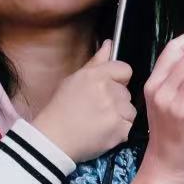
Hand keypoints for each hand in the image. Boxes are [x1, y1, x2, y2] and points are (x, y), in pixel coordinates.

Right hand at [28, 41, 135, 161]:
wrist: (53, 139)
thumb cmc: (60, 109)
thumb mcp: (74, 80)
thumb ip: (96, 62)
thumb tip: (109, 44)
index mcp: (96, 75)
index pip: (125, 69)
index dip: (118, 79)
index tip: (108, 88)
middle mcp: (108, 91)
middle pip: (126, 92)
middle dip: (116, 100)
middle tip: (96, 109)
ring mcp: (115, 111)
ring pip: (130, 110)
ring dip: (119, 116)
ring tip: (99, 121)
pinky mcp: (120, 130)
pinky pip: (128, 126)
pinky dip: (118, 131)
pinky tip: (102, 132)